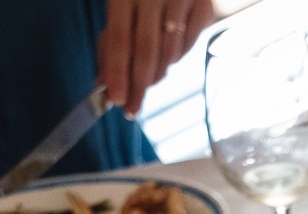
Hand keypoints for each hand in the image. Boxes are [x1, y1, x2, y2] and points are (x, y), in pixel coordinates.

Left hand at [97, 0, 214, 116]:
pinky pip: (190, 44)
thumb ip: (110, 43)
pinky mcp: (204, 4)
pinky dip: (178, 56)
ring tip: (150, 74)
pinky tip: (170, 50)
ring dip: (158, 72)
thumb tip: (104, 83)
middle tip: (131, 109)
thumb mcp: (120, 8)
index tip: (116, 100)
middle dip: (138, 85)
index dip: (117, 72)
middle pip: (146, 51)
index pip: (119, 40)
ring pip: (170, 53)